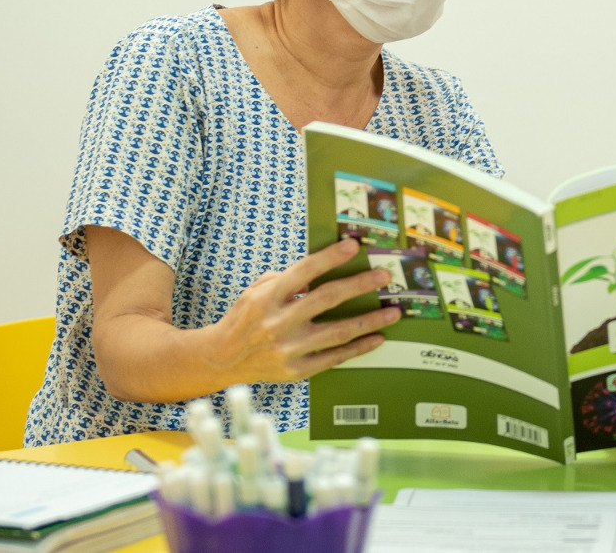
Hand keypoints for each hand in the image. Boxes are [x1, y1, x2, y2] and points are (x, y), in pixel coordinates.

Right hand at [209, 238, 399, 383]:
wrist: (222, 358)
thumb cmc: (244, 318)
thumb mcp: (256, 290)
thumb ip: (286, 279)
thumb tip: (318, 274)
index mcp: (267, 298)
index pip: (304, 272)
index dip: (330, 258)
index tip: (354, 246)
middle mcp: (279, 323)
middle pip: (327, 300)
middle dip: (359, 285)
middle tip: (384, 277)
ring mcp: (289, 349)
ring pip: (338, 333)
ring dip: (370, 321)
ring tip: (394, 312)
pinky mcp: (296, 370)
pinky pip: (335, 358)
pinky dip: (358, 348)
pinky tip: (377, 338)